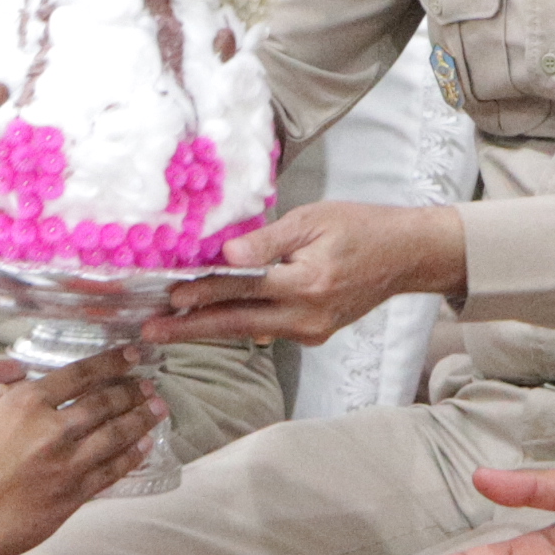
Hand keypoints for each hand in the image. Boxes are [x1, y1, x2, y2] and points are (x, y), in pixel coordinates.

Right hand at [0, 350, 167, 554]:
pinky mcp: (74, 493)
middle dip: (132, 390)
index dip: (111, 362)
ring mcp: (67, 462)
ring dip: (141, 419)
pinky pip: (112, 470)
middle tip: (149, 384)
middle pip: (105, 402)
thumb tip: (10, 389)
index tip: (131, 355)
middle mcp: (52, 428)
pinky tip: (145, 446)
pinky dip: (133, 456)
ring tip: (158, 409)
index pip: (80, 374)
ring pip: (117, 434)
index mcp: (25, 404)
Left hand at [137, 201, 469, 347]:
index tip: (171, 297)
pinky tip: (207, 320)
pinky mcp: (312, 335)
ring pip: (248, 330)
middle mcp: (307, 316)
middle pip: (237, 323)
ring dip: (207, 329)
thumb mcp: (313, 219)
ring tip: (168, 329)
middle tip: (150, 333)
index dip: (206, 293)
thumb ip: (268, 240)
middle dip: (191, 329)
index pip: (245, 288)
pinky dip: (236, 324)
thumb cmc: (360, 228)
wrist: (404, 257)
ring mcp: (311, 331)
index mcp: (308, 282)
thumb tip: (227, 253)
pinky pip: (266, 330)